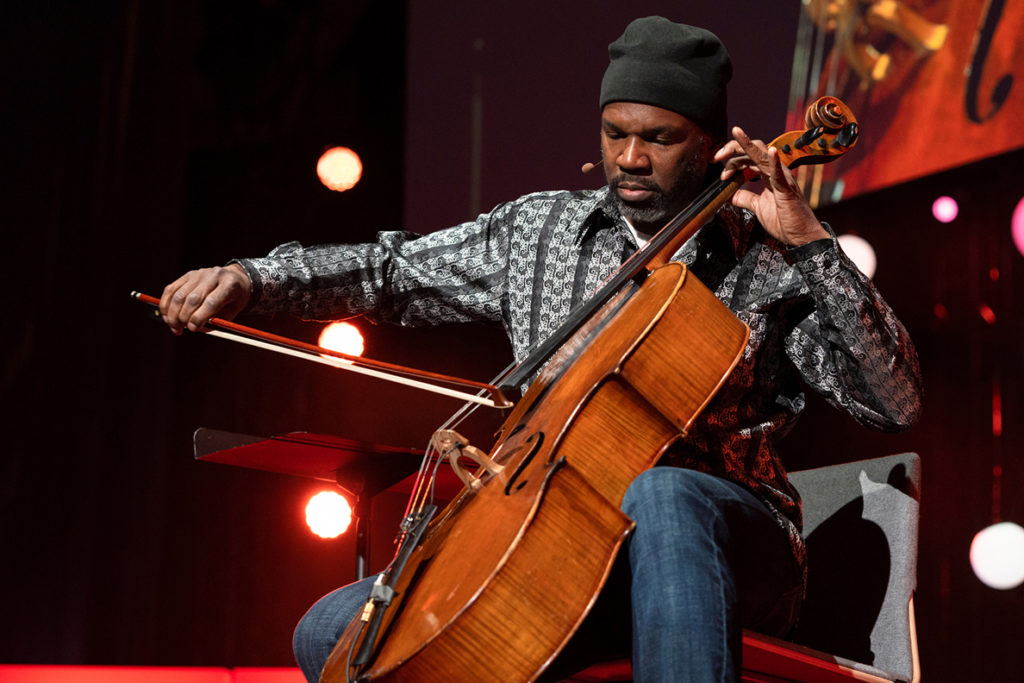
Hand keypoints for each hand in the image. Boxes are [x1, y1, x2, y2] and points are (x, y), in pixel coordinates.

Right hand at [159, 263, 250, 334]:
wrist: (234, 278)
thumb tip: (195, 328)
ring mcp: (198, 274)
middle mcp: (213, 276)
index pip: (211, 302)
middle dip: (183, 317)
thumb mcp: (233, 312)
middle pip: (192, 299)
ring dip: (172, 314)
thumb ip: (216, 321)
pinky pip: (171, 289)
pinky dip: (166, 304)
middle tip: (179, 330)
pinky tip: (167, 316)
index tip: (192, 329)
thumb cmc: (234, 299)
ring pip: (179, 295)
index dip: (199, 318)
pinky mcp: (187, 275)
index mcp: (229, 285)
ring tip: (173, 326)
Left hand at [714, 126, 830, 246]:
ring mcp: (782, 178)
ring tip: (736, 134)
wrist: (801, 236)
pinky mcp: (787, 189)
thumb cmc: (784, 221)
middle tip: (716, 157)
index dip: (731, 161)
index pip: (748, 158)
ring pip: (763, 154)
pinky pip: (779, 173)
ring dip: (746, 146)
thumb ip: (744, 198)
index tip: (720, 172)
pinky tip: (771, 152)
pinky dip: (774, 161)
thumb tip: (729, 195)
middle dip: (733, 148)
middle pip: (754, 150)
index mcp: (768, 175)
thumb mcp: (757, 207)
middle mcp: (775, 172)